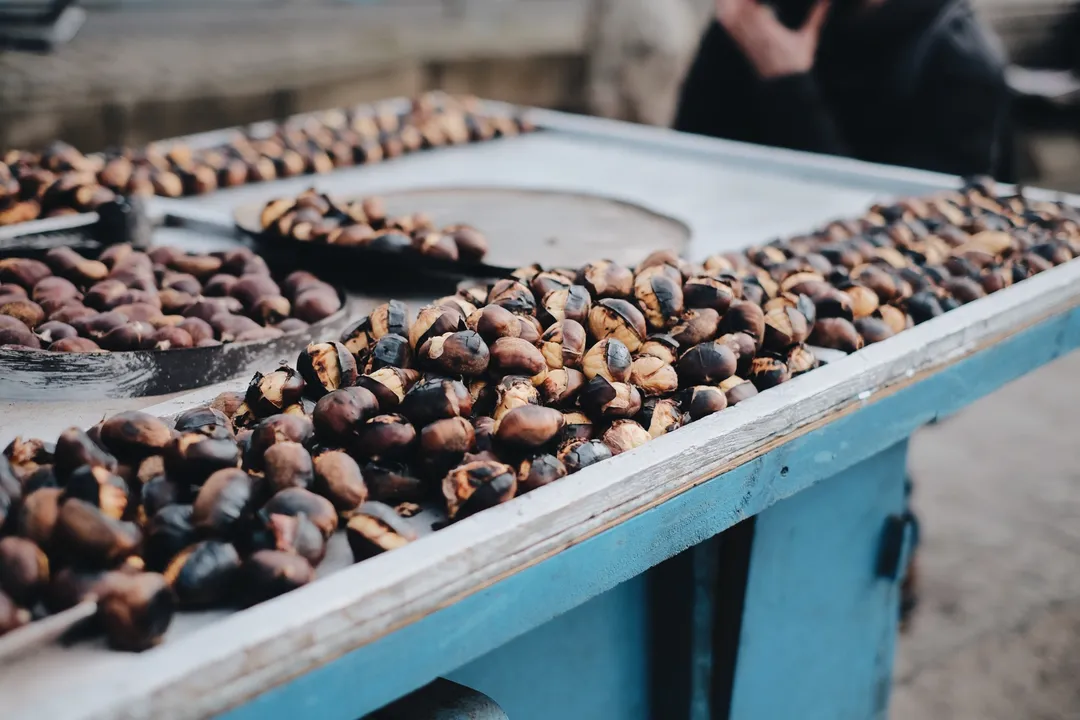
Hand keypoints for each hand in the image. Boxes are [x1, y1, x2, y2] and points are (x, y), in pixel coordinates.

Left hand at [715, 0, 829, 78]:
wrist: (782, 87)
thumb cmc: (796, 63)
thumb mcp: (808, 39)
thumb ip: (817, 17)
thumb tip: (828, 0)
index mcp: (769, 34)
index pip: (754, 12)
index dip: (750, 3)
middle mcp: (754, 37)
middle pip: (737, 13)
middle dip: (737, 1)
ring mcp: (746, 41)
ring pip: (729, 19)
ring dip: (728, 4)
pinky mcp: (742, 44)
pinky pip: (729, 28)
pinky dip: (725, 15)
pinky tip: (724, 6)